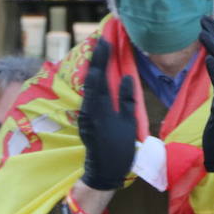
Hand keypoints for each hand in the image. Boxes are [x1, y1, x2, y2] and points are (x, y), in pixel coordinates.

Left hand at [78, 40, 136, 191]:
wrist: (103, 171)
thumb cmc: (120, 150)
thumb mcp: (128, 125)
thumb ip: (127, 100)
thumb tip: (126, 78)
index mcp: (100, 108)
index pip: (100, 77)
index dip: (102, 59)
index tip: (105, 42)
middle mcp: (88, 108)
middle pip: (91, 78)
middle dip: (95, 59)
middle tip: (100, 41)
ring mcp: (84, 113)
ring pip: (88, 86)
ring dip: (93, 68)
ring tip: (98, 53)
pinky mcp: (85, 118)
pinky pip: (88, 94)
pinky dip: (93, 81)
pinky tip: (97, 75)